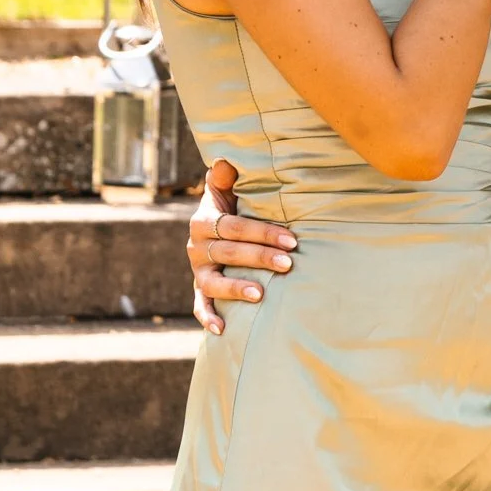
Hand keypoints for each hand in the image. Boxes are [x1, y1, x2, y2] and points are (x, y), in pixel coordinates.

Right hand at [187, 161, 296, 336]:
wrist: (218, 228)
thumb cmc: (235, 206)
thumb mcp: (228, 188)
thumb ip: (226, 176)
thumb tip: (226, 160)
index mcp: (204, 219)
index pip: (234, 226)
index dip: (263, 233)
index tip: (293, 239)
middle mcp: (197, 245)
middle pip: (229, 253)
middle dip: (260, 258)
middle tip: (289, 264)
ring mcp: (198, 270)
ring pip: (214, 281)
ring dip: (236, 288)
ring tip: (261, 294)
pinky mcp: (199, 289)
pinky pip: (200, 305)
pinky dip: (207, 318)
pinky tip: (222, 330)